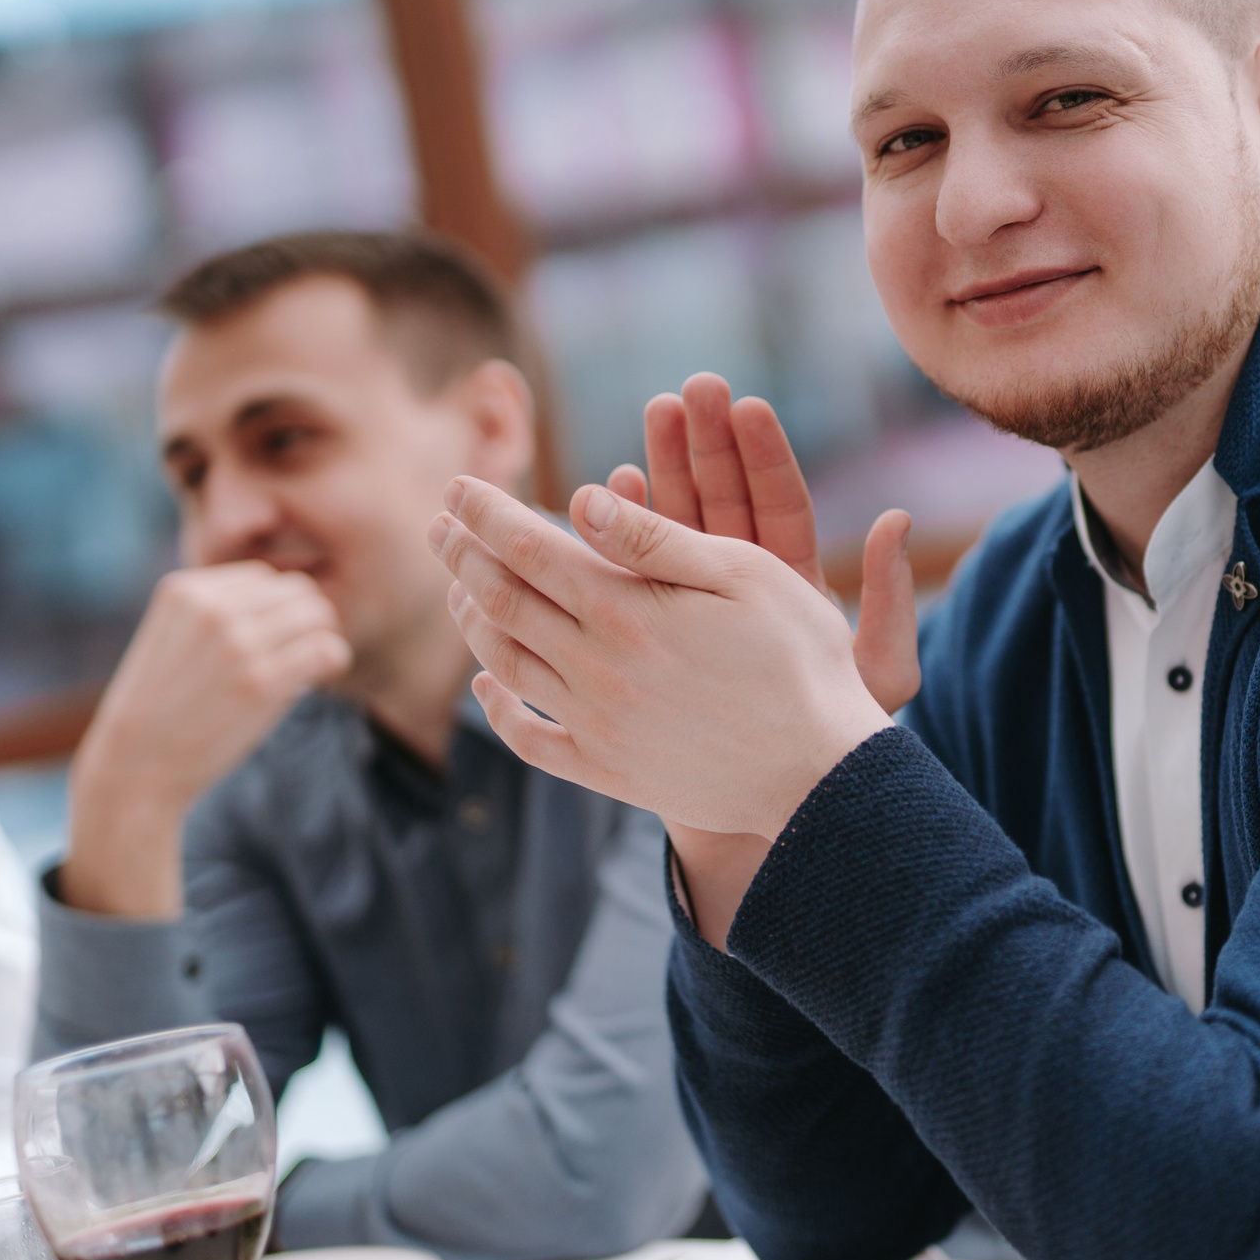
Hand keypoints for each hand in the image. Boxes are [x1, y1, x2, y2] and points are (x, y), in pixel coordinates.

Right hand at [63, 562, 350, 916]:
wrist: (135, 766)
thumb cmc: (161, 707)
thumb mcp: (171, 637)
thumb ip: (214, 611)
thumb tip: (286, 597)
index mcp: (185, 590)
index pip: (263, 576)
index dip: (277, 607)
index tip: (273, 639)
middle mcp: (212, 608)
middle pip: (297, 590)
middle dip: (306, 620)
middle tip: (299, 654)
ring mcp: (237, 644)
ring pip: (318, 615)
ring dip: (322, 640)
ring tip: (307, 669)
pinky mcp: (261, 682)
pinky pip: (327, 649)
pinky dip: (333, 662)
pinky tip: (315, 682)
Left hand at [429, 477, 893, 840]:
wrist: (821, 775)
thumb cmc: (800, 659)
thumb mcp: (745, 575)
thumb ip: (657, 539)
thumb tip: (581, 498)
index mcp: (626, 612)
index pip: (531, 549)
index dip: (487, 513)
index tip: (458, 485)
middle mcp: (596, 669)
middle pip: (503, 602)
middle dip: (464, 557)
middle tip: (438, 526)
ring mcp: (596, 725)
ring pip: (505, 664)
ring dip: (472, 620)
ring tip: (459, 589)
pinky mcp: (608, 772)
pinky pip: (531, 739)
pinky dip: (497, 708)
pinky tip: (485, 684)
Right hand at [609, 373, 919, 713]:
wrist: (778, 805)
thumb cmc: (836, 740)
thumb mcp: (880, 676)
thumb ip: (892, 605)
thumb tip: (901, 520)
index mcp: (797, 584)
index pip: (779, 505)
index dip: (763, 456)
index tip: (747, 405)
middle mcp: (745, 586)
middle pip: (724, 500)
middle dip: (707, 444)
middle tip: (692, 389)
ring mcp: (696, 606)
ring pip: (677, 526)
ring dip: (662, 471)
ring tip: (651, 415)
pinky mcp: (657, 633)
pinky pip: (635, 575)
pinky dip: (620, 535)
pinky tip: (606, 494)